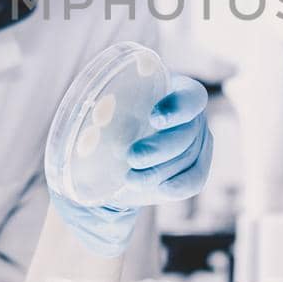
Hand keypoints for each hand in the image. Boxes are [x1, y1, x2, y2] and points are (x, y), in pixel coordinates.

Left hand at [49, 73, 214, 256]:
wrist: (114, 163)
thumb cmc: (105, 131)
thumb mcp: (98, 118)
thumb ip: (96, 116)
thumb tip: (85, 129)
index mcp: (172, 91)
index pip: (191, 97)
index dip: (177, 107)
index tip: (154, 119)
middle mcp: (191, 116)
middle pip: (188, 131)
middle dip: (160, 147)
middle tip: (132, 157)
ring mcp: (197, 143)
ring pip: (188, 157)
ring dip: (160, 170)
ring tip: (130, 178)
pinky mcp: (196, 168)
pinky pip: (195, 179)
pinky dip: (177, 185)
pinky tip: (161, 190)